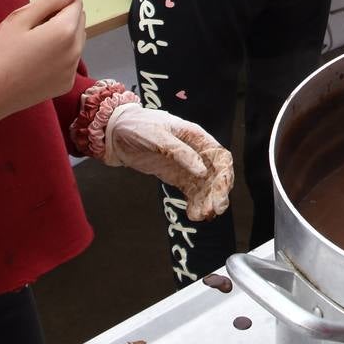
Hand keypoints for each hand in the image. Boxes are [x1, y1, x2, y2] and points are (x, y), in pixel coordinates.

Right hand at [0, 0, 84, 136]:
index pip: (75, 3)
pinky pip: (70, 61)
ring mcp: (72, 72)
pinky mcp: (65, 86)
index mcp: (64, 32)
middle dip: (62, 19)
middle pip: (79, 22)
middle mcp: (75, 52)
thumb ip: (49, 1)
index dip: (56, 4)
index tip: (35, 14)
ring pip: (77, 41)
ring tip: (33, 46)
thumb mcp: (18, 20)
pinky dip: (60, 56)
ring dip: (63, 37)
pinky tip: (36, 63)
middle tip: (31, 29)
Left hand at [102, 103, 235, 221]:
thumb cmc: (139, 126)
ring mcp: (187, 166)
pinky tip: (194, 214)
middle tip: (214, 210)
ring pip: (205, 186)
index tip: (222, 192)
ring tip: (202, 216)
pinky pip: (191, 192)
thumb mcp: (159, 136)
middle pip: (216, 174)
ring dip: (207, 201)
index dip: (225, 174)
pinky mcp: (177, 177)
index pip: (220, 156)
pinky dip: (195, 204)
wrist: (117, 134)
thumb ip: (181, 153)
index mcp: (196, 136)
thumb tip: (202, 171)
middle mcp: (196, 152)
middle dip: (218, 193)